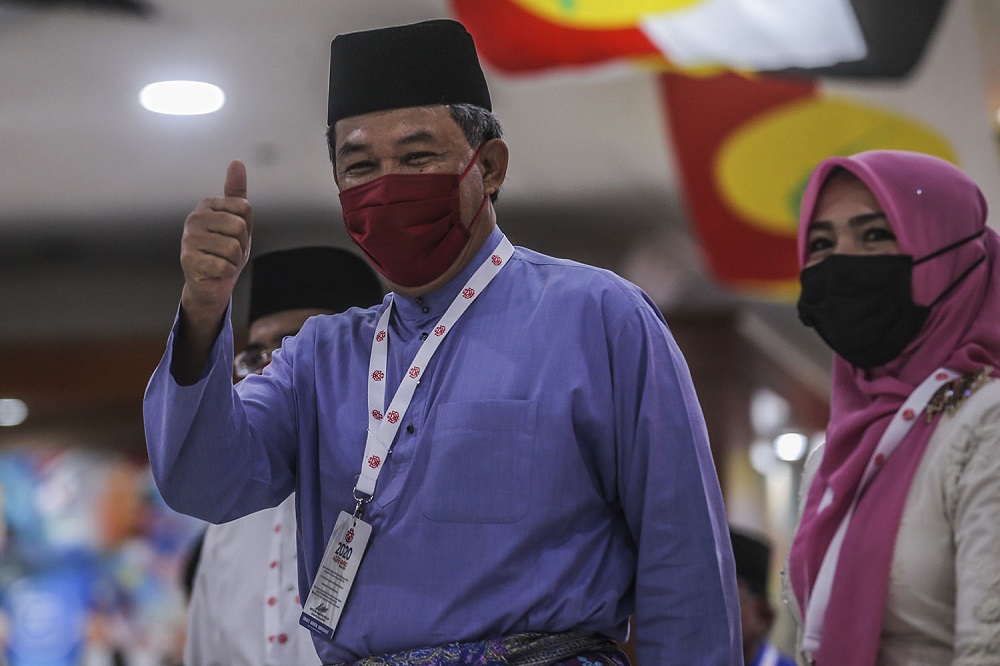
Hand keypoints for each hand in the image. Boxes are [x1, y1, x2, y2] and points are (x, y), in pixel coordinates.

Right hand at [180, 159, 252, 316]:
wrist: (210, 283)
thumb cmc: (224, 251)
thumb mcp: (237, 220)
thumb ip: (236, 192)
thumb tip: (236, 162)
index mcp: (207, 205)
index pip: (244, 208)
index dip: (246, 227)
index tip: (233, 235)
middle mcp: (194, 218)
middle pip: (240, 227)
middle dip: (241, 245)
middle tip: (227, 252)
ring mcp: (189, 238)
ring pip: (233, 248)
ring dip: (233, 260)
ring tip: (221, 261)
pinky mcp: (188, 259)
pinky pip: (224, 265)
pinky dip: (225, 272)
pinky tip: (214, 271)